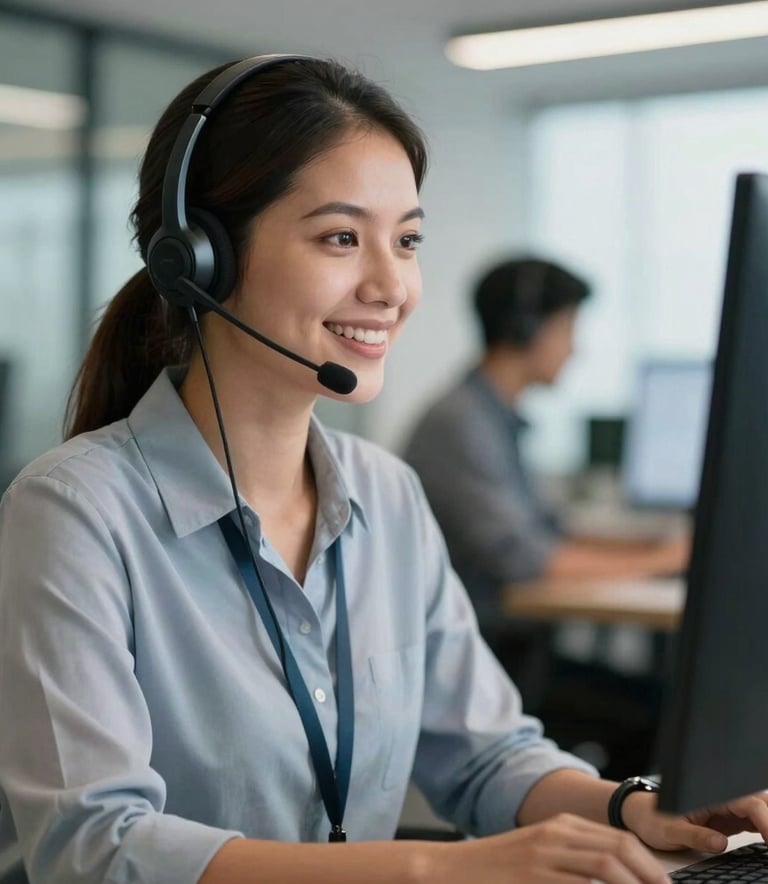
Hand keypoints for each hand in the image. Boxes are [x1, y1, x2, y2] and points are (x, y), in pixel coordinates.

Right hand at [436, 813, 668, 882]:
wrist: (452, 869)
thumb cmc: (498, 868)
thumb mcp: (539, 854)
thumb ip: (575, 861)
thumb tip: (616, 875)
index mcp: (561, 825)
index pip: (618, 838)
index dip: (648, 863)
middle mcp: (556, 834)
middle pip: (617, 849)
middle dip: (649, 875)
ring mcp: (544, 856)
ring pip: (604, 865)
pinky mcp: (533, 877)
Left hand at [622, 790, 767, 852]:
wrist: (642, 814)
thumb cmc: (653, 817)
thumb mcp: (669, 830)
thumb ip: (695, 836)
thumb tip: (721, 843)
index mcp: (710, 794)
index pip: (748, 803)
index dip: (767, 822)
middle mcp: (723, 797)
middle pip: (760, 803)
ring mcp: (729, 808)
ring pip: (760, 810)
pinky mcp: (731, 819)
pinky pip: (756, 822)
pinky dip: (767, 832)